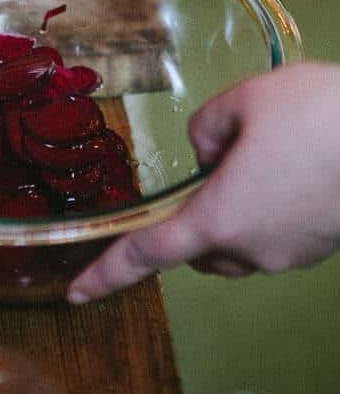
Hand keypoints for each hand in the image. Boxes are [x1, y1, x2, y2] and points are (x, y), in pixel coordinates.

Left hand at [68, 63, 339, 303]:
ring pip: (237, 241)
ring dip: (231, 209)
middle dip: (192, 213)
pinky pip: (272, 235)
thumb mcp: (243, 101)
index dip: (107, 272)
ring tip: (262, 153)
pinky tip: (290, 164)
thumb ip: (206, 129)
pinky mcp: (317, 247)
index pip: (149, 251)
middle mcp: (253, 248)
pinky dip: (265, 208)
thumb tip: (208, 154)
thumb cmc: (316, 114)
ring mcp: (289, 254)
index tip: (77, 292)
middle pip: (198, 244)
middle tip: (217, 159)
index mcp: (221, 216)